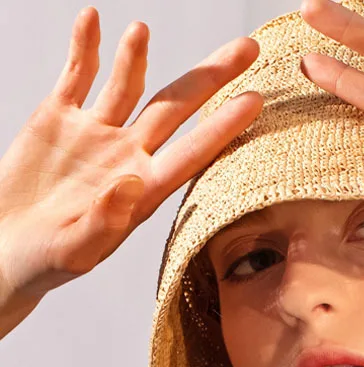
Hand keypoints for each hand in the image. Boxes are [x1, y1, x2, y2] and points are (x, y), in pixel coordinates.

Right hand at [0, 7, 263, 316]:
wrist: (9, 249)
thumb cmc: (48, 262)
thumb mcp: (76, 251)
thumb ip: (105, 222)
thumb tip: (131, 185)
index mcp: (144, 191)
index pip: (193, 152)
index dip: (224, 126)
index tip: (255, 100)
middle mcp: (128, 156)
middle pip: (175, 108)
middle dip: (210, 77)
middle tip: (247, 47)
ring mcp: (96, 134)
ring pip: (128, 86)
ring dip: (137, 56)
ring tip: (145, 28)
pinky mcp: (58, 118)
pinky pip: (76, 75)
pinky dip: (84, 47)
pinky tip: (92, 19)